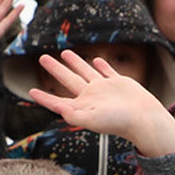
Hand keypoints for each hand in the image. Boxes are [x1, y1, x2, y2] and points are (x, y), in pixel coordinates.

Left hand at [26, 51, 174, 156]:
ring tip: (64, 52)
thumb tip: (57, 108)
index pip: (58, 101)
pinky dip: (101, 65)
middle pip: (68, 80)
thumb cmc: (118, 122)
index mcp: (82, 107)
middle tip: (42, 58)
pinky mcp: (118, 83)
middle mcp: (91, 97)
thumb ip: (73, 114)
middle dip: (55, 69)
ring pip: (85, 72)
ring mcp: (104, 89)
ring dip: (75, 63)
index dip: (44, 98)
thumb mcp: (92, 119)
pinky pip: (107, 71)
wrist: (143, 118)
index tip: (31, 92)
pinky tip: (96, 60)